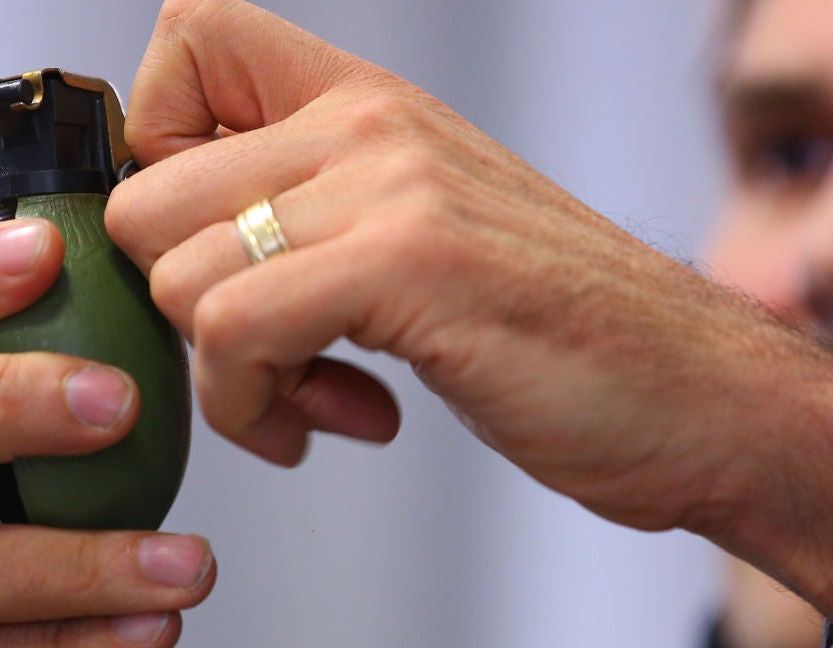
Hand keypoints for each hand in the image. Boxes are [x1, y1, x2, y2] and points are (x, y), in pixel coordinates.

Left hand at [107, 0, 832, 610]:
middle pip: (144, 198)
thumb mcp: (411, 230)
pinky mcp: (409, 263)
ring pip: (177, 276)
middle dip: (179, 308)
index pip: (189, 43)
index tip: (208, 241)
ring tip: (309, 397)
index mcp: (361, 101)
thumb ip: (302, 214)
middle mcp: (367, 123)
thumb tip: (170, 254)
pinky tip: (340, 419)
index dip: (154, 152)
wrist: (688, 389)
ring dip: (226, 377)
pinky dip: (254, 408)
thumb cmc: (544, 324)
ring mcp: (389, 186)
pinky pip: (233, 332)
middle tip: (257, 354)